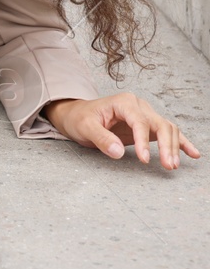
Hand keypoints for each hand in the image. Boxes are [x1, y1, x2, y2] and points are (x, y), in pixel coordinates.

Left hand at [43, 93, 200, 169]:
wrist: (76, 115)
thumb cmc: (79, 118)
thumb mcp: (84, 127)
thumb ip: (100, 138)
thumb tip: (118, 152)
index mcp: (123, 102)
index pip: (140, 121)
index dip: (144, 142)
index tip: (145, 160)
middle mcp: (138, 105)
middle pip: (160, 124)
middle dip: (166, 145)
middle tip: (167, 165)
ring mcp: (145, 114)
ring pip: (167, 129)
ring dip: (173, 147)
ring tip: (172, 166)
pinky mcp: (147, 126)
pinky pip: (168, 132)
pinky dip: (181, 143)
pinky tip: (193, 154)